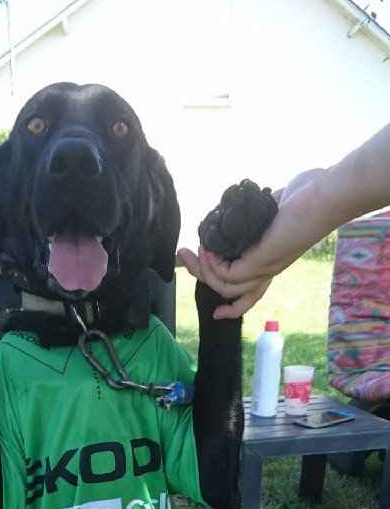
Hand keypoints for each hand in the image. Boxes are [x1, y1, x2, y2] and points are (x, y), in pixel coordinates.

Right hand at [178, 169, 325, 318]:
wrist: (327, 195)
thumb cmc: (308, 195)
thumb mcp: (273, 205)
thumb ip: (255, 211)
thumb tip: (239, 204)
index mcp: (271, 261)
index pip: (250, 294)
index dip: (232, 307)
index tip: (216, 312)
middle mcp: (268, 269)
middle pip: (230, 292)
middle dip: (201, 277)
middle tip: (182, 258)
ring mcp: (266, 266)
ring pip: (226, 287)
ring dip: (203, 271)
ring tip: (191, 251)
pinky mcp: (263, 260)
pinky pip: (229, 275)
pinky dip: (213, 265)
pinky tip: (207, 248)